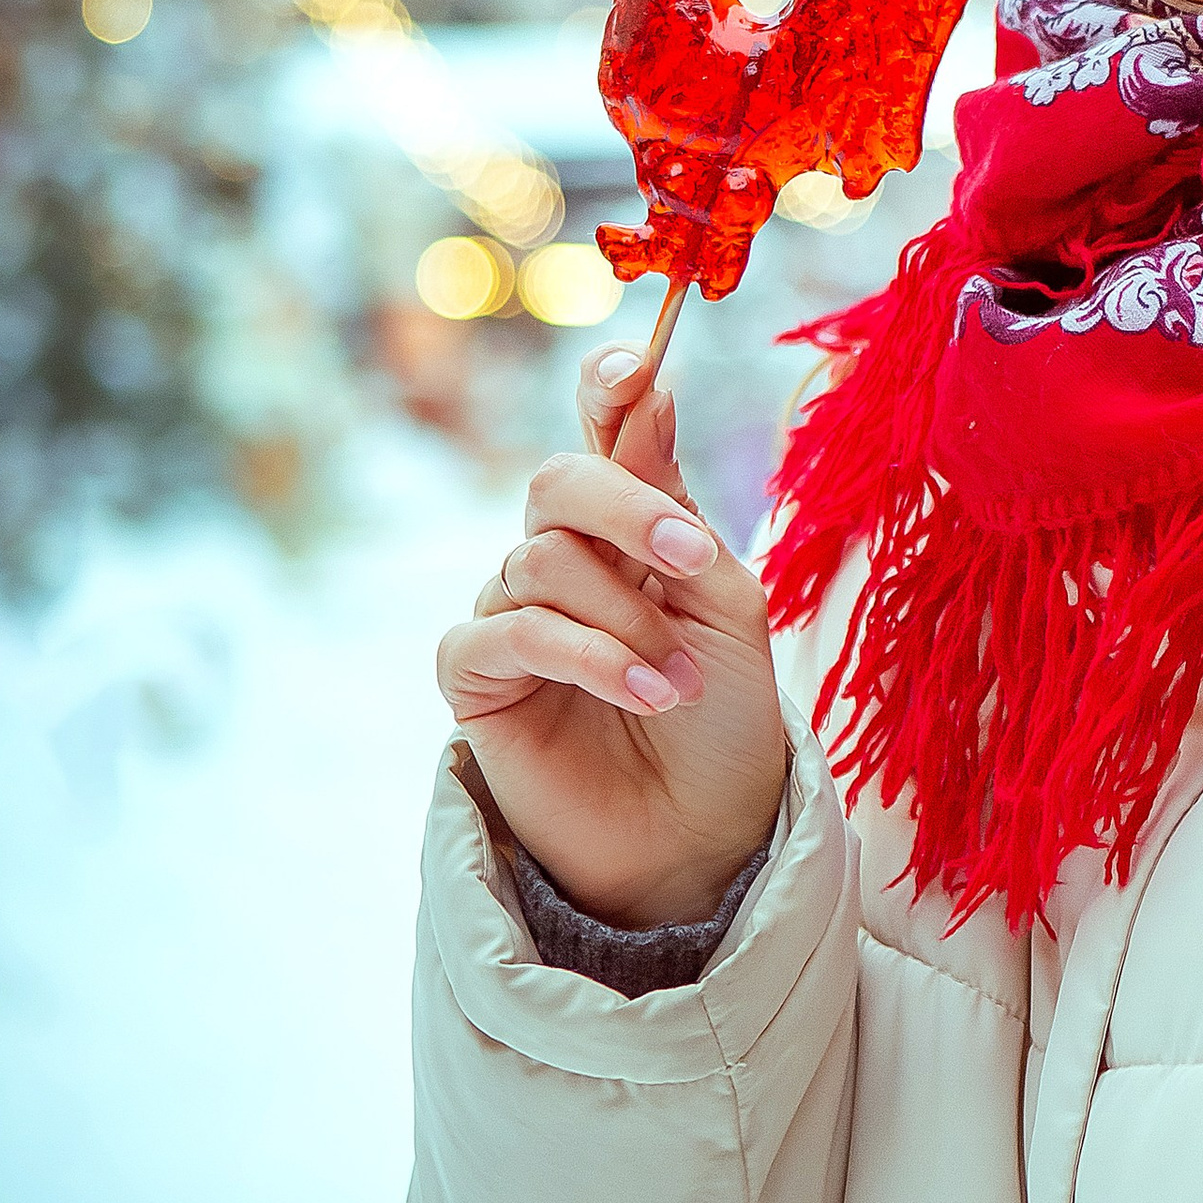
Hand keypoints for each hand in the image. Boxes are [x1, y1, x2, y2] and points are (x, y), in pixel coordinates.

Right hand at [434, 347, 788, 927]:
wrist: (704, 834)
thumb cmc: (725, 720)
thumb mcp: (726, 605)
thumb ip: (678, 510)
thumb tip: (647, 387)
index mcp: (630, 529)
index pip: (603, 437)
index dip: (608, 392)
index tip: (636, 367)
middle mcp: (563, 560)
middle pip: (555, 483)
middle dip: (624, 507)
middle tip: (687, 559)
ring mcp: (513, 614)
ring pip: (539, 561)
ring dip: (623, 617)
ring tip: (678, 681)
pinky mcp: (476, 678)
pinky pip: (510, 632)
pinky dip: (586, 656)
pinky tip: (645, 694)